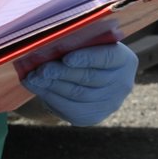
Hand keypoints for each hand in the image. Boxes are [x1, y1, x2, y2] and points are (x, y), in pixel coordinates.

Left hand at [22, 42, 137, 125]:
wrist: (89, 78)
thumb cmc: (84, 52)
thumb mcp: (87, 43)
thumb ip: (76, 42)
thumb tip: (49, 43)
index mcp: (124, 59)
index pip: (106, 58)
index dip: (86, 58)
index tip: (66, 58)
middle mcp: (122, 83)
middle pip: (89, 78)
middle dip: (62, 73)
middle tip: (41, 69)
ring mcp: (110, 103)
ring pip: (78, 95)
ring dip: (52, 86)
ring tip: (33, 78)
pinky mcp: (93, 117)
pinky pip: (70, 109)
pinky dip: (51, 97)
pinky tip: (37, 87)